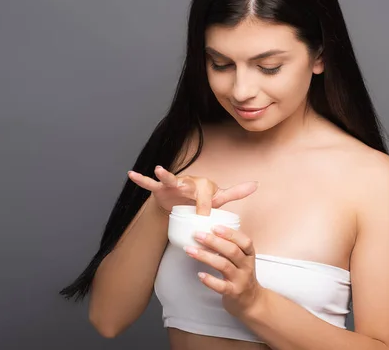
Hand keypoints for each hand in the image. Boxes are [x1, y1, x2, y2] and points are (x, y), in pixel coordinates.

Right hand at [127, 166, 257, 214]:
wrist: (180, 201)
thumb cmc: (199, 199)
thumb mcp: (218, 197)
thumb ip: (235, 192)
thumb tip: (256, 184)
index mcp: (203, 186)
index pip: (206, 196)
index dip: (205, 206)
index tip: (204, 218)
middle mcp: (188, 182)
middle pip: (189, 184)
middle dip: (188, 189)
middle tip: (185, 194)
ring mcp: (173, 184)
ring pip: (170, 179)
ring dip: (165, 174)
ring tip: (159, 170)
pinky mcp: (160, 188)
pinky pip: (150, 184)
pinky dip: (142, 179)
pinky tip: (131, 174)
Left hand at [185, 226, 264, 317]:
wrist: (252, 302)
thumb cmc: (242, 276)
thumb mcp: (242, 260)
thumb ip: (231, 248)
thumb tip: (208, 233)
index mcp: (249, 255)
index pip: (245, 241)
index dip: (230, 233)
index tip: (214, 227)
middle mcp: (247, 266)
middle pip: (232, 251)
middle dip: (213, 241)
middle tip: (197, 235)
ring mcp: (241, 280)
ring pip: (224, 265)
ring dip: (206, 256)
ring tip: (190, 251)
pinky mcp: (234, 293)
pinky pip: (221, 286)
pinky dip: (210, 280)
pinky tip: (200, 274)